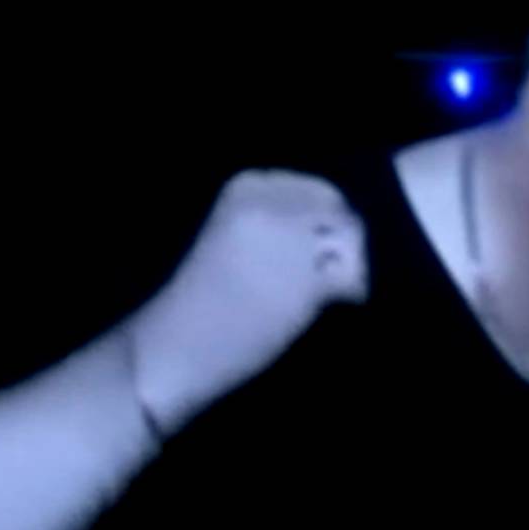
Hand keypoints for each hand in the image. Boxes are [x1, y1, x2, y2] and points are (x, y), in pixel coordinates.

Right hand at [125, 170, 367, 434]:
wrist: (175, 344)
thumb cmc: (202, 295)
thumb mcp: (235, 233)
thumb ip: (279, 218)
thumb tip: (345, 218)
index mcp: (245, 186)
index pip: (316, 187)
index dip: (326, 217)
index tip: (318, 244)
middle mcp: (269, 203)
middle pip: (339, 209)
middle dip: (343, 238)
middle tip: (336, 269)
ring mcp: (288, 239)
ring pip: (351, 237)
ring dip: (351, 262)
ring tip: (337, 286)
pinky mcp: (305, 278)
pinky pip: (352, 274)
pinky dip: (353, 289)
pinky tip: (344, 301)